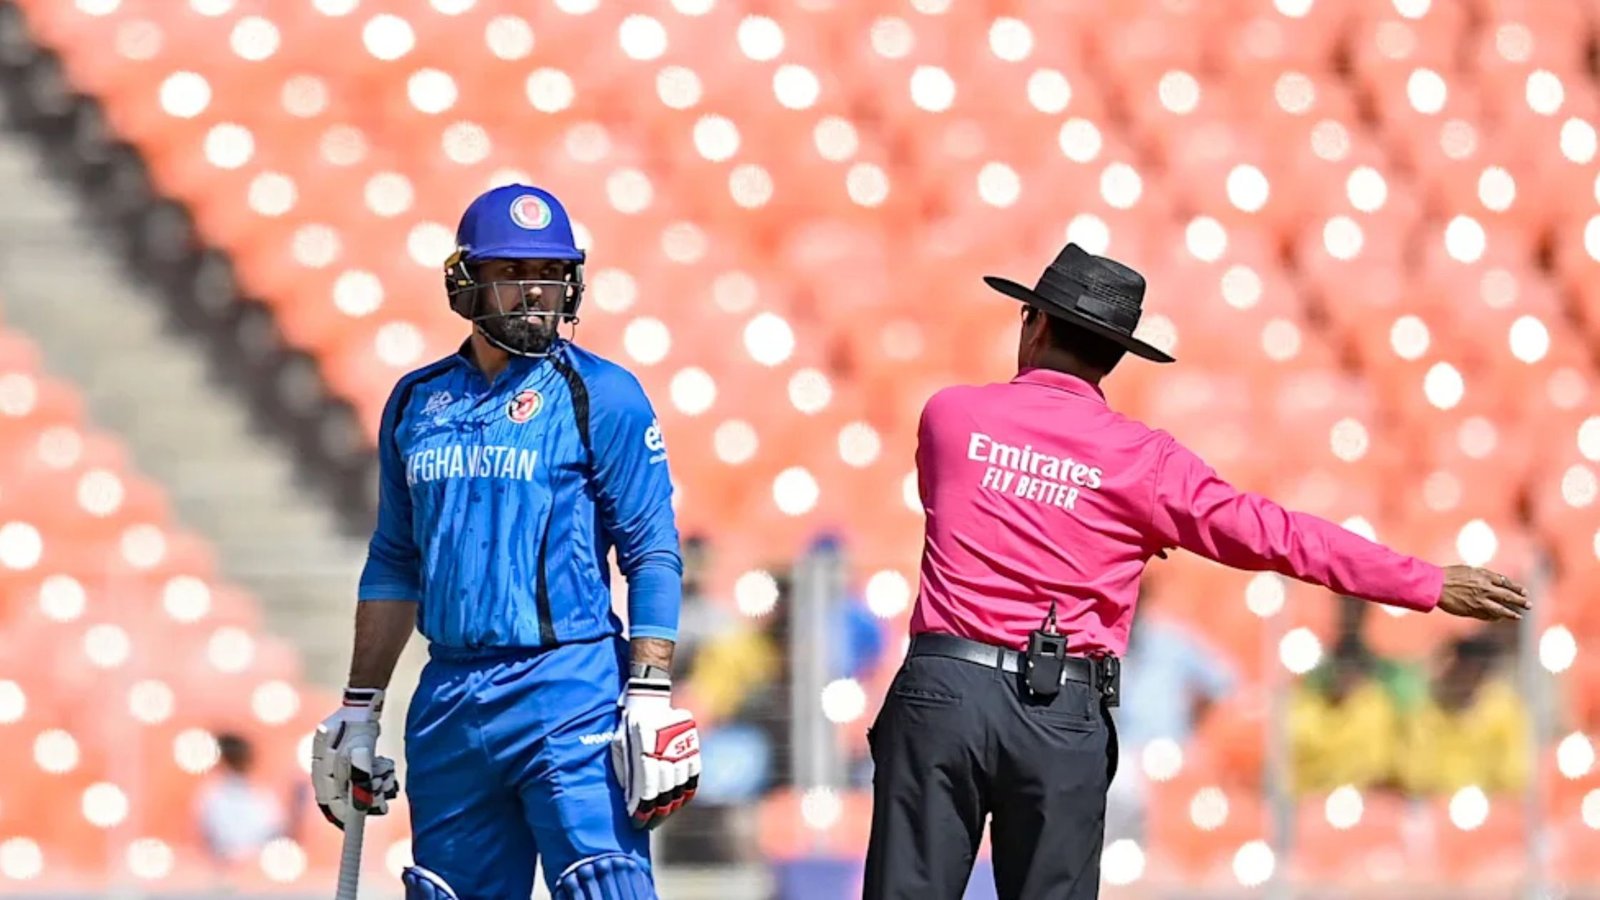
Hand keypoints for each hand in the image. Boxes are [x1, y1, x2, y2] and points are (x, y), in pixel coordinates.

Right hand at [311, 688, 398, 829]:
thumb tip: (361, 802)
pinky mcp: (356, 757)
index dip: (340, 815)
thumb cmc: (358, 724)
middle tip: (383, 802)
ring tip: (388, 778)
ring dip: (375, 787)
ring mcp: (340, 761)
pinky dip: (378, 776)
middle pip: (343, 794)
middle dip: (364, 800)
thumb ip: (358, 774)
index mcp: (320, 766)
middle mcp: (327, 766)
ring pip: (358, 785)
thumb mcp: (358, 749)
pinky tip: (387, 767)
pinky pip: (366, 775)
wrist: (364, 703)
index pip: (327, 799)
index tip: (353, 825)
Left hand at [610, 677, 700, 829]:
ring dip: (671, 805)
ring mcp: (683, 746)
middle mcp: (667, 746)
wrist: (649, 701)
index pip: (648, 786)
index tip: (637, 822)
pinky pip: (694, 776)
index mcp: (646, 744)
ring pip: (680, 786)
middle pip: (666, 790)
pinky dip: (686, 792)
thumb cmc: (627, 728)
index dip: (643, 808)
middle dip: (657, 812)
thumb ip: (625, 770)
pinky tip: (678, 803)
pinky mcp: (693, 746)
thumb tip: (631, 800)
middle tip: (649, 825)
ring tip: (661, 817)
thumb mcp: (619, 744)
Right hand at [1436, 565, 1529, 621]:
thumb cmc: (1449, 575)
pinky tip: (1499, 618)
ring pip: (1501, 609)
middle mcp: (1485, 589)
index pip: (1506, 583)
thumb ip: (1483, 576)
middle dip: (1520, 601)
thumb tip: (1497, 582)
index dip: (1516, 588)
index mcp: (1484, 577)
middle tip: (1529, 605)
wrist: (1435, 585)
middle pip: (1507, 596)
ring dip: (1511, 613)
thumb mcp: (1469, 570)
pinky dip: (1495, 617)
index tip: (1524, 592)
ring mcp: (1479, 601)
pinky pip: (1488, 615)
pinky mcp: (1472, 610)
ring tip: (1519, 616)